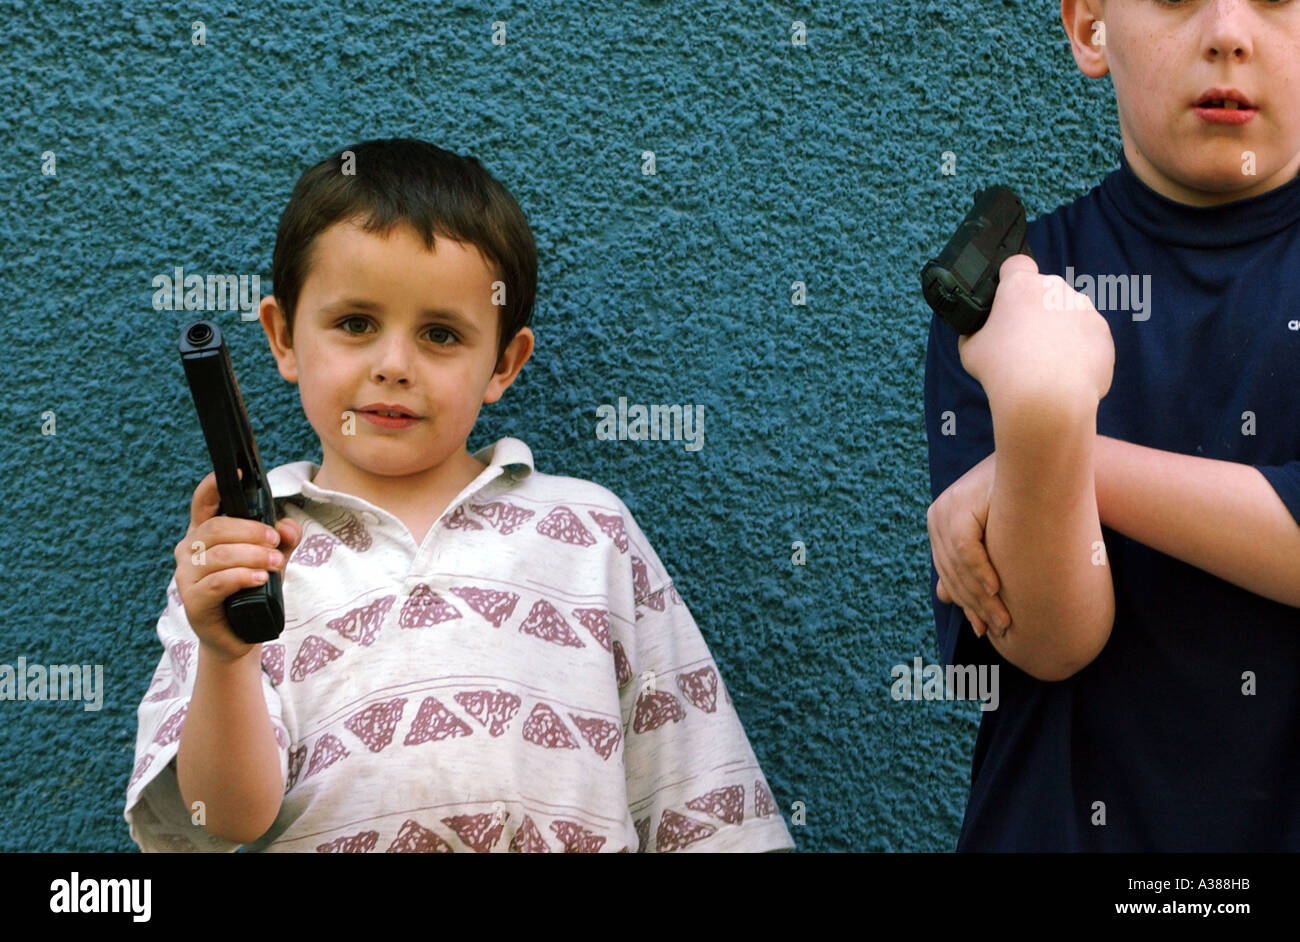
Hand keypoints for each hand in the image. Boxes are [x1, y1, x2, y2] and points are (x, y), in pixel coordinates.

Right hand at [174, 470, 301, 662]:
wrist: (241, 634)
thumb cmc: (253, 590)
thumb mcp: (274, 558)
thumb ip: (284, 539)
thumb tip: (288, 526)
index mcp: (205, 532)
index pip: (203, 503)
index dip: (214, 485)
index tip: (237, 472)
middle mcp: (190, 550)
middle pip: (216, 528)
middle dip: (250, 530)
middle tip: (275, 542)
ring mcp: (187, 576)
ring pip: (218, 555)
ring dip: (252, 555)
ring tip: (275, 562)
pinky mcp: (194, 601)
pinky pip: (217, 582)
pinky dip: (241, 577)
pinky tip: (259, 578)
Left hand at [927, 452, 1008, 638]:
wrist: (1036, 457)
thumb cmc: (1022, 493)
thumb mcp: (994, 532)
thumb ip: (969, 562)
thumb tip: (942, 596)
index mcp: (939, 521)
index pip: (947, 571)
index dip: (965, 602)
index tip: (982, 628)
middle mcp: (937, 516)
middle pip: (950, 572)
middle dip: (974, 605)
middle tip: (995, 629)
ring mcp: (945, 510)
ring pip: (957, 566)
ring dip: (980, 596)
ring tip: (1001, 619)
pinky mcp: (959, 507)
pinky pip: (965, 550)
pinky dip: (979, 573)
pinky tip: (995, 591)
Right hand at [958, 255, 1114, 411]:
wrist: (1047, 401)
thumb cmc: (1003, 372)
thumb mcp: (970, 350)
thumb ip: (976, 332)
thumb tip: (980, 333)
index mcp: (1021, 287)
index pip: (1016, 264)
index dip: (1009, 279)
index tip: (1006, 299)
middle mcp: (1056, 290)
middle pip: (1045, 292)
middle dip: (1036, 310)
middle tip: (1022, 342)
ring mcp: (1085, 311)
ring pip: (1069, 313)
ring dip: (1059, 330)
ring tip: (1046, 363)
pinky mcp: (1103, 335)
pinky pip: (1088, 338)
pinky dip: (1078, 351)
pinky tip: (1064, 374)